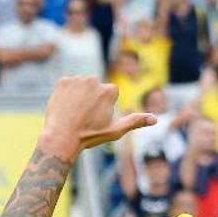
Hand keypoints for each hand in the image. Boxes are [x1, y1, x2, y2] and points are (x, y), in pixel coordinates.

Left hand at [40, 76, 156, 159]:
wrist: (62, 136)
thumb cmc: (90, 135)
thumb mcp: (116, 130)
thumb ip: (136, 121)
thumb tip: (155, 119)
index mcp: (109, 91)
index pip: (110, 94)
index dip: (104, 107)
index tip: (96, 118)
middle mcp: (94, 80)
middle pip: (96, 88)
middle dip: (92, 99)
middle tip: (85, 116)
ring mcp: (77, 79)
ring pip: (82, 85)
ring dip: (80, 95)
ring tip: (75, 112)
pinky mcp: (63, 81)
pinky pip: (68, 85)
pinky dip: (68, 94)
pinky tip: (66, 107)